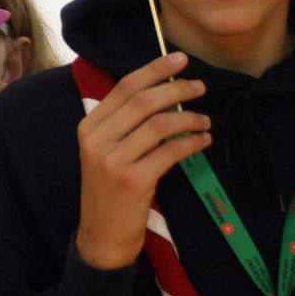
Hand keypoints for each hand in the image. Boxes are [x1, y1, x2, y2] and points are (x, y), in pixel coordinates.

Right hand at [74, 52, 210, 269]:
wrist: (102, 236)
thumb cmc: (110, 190)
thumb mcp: (105, 152)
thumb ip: (124, 124)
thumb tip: (163, 91)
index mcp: (89, 127)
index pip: (124, 87)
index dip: (154, 69)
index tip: (180, 59)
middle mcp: (97, 140)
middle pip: (144, 101)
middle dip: (177, 89)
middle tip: (200, 87)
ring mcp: (113, 161)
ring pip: (160, 125)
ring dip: (189, 119)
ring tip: (205, 121)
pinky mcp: (133, 181)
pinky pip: (170, 151)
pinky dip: (192, 142)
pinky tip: (203, 141)